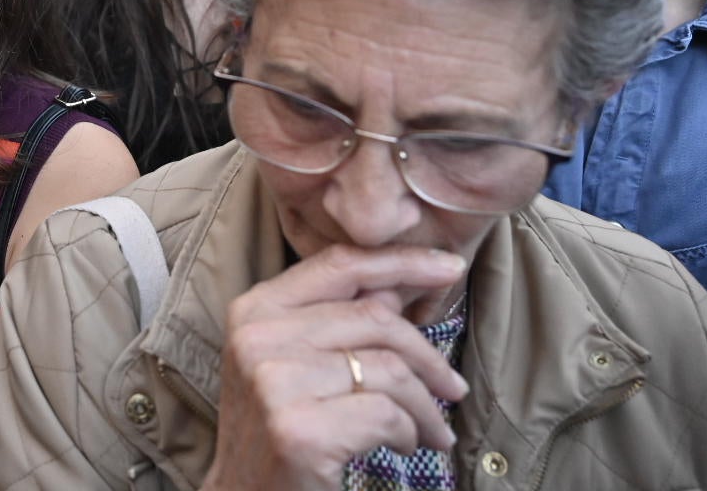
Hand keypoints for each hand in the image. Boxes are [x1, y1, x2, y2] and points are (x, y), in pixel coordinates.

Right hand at [201, 245, 469, 490]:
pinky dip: (410, 433)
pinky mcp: (299, 431)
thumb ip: (339, 317)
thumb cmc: (275, 427)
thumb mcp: (292, 360)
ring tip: (432, 429)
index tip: (450, 266)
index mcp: (254, 309)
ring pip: (389, 371)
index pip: (339, 264)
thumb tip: (400, 282)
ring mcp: (275, 384)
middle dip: (429, 356)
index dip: (401, 261)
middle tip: (452, 387)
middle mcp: (258, 338)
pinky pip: (386, 415)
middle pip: (375, 319)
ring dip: (425, 406)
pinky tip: (404, 445)